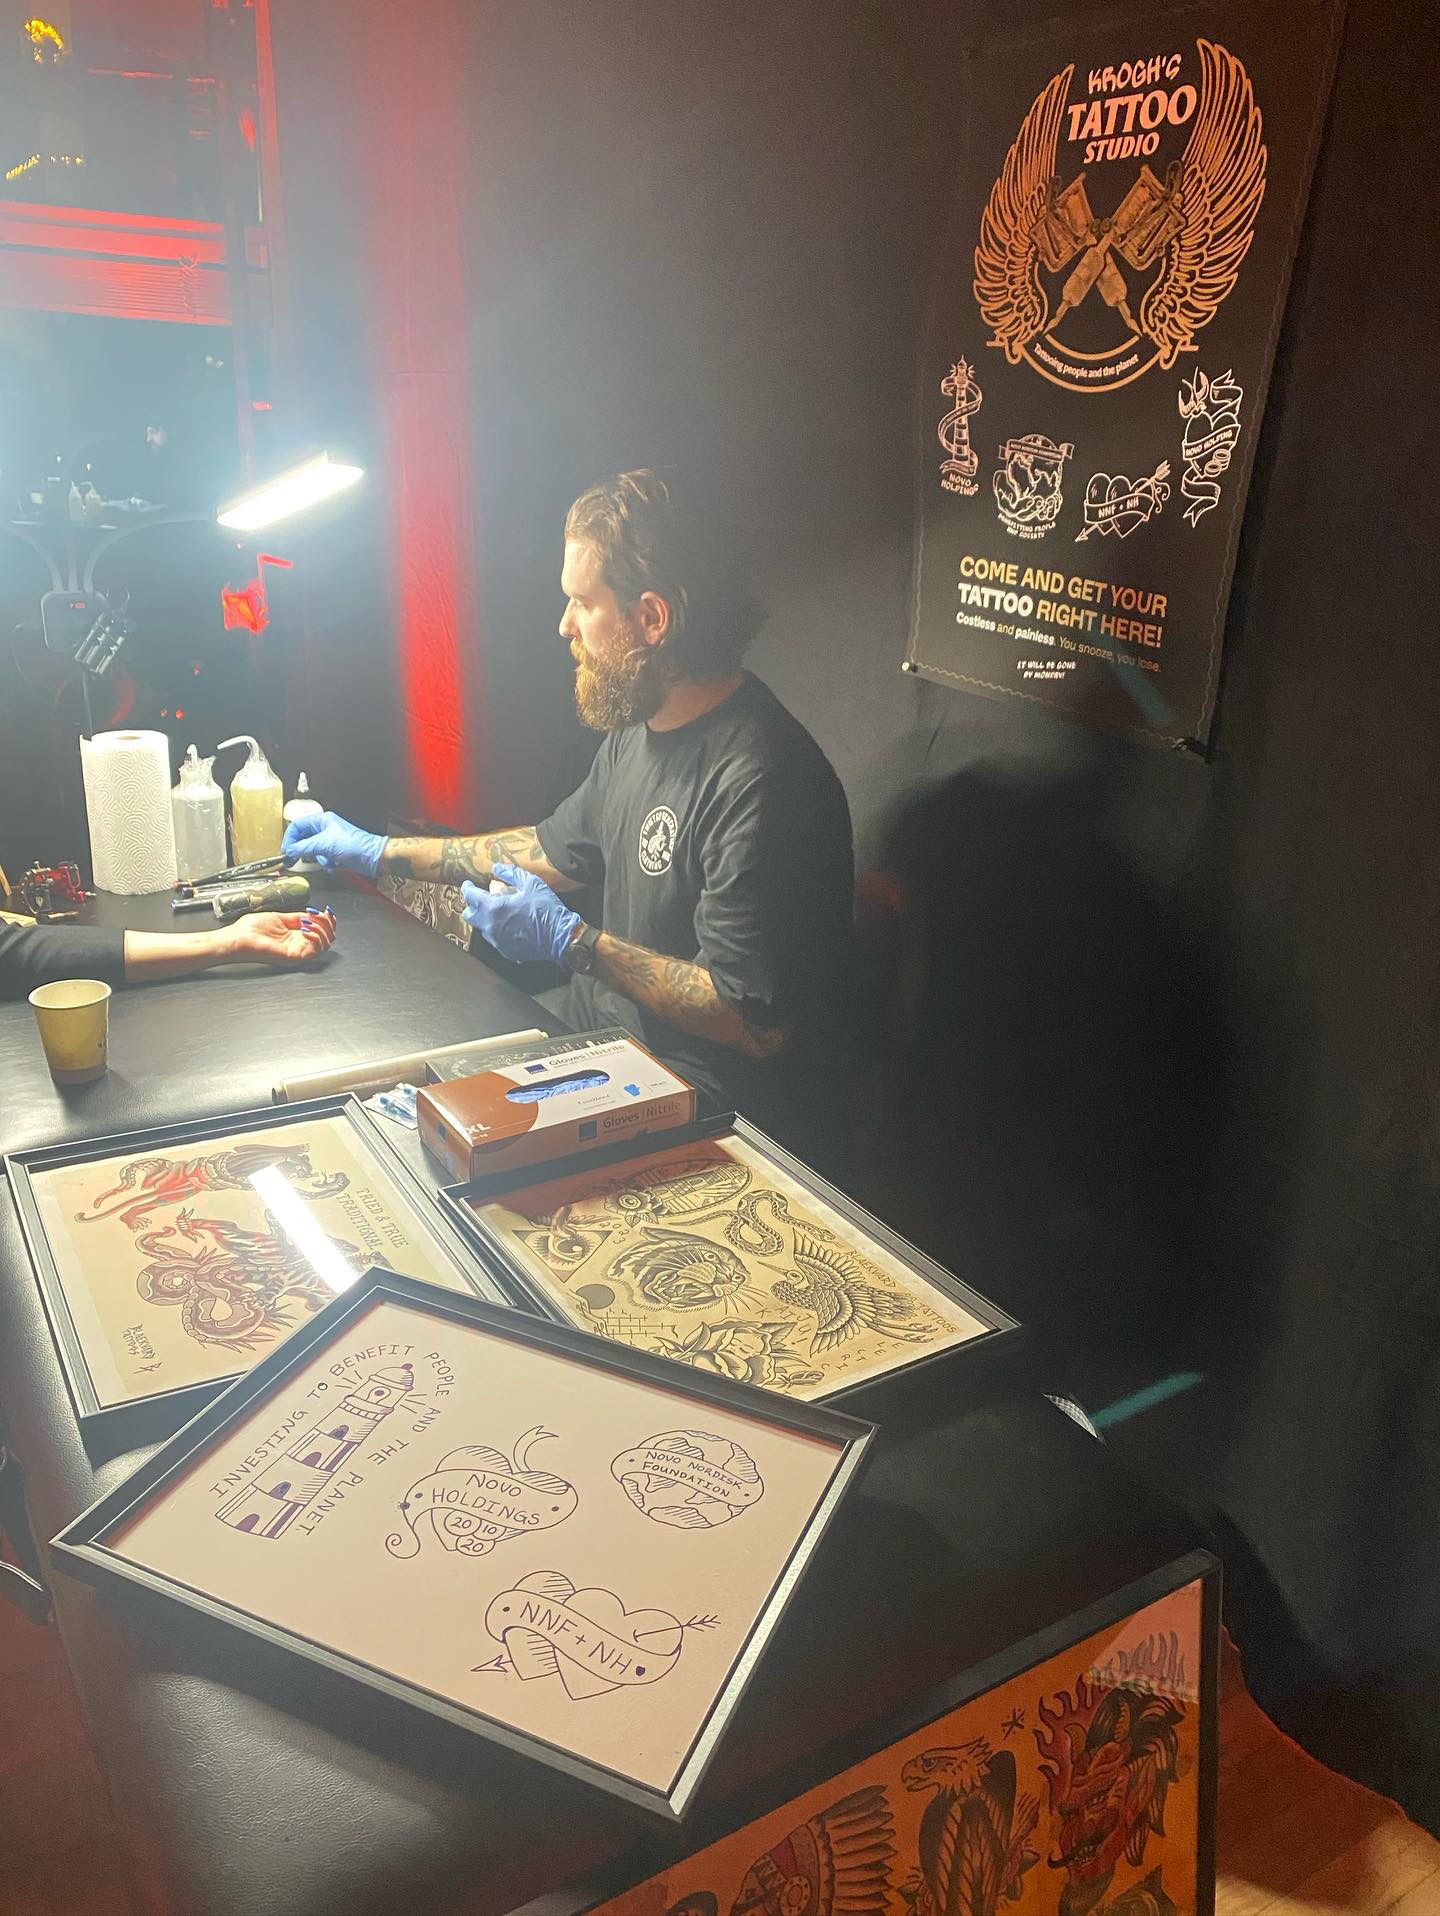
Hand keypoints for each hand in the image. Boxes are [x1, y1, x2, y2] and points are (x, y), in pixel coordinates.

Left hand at [220, 910, 336, 967]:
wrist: (236, 938)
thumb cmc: (249, 930)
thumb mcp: (278, 917)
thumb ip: (296, 917)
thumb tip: (313, 913)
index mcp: (294, 936)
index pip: (320, 930)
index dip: (327, 920)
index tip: (327, 910)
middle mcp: (298, 944)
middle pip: (326, 938)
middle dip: (328, 924)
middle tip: (322, 915)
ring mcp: (296, 951)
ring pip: (324, 945)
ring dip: (323, 930)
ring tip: (310, 922)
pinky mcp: (293, 957)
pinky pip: (314, 951)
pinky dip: (316, 938)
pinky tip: (306, 929)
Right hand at [281, 810, 386, 877]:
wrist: (373, 858)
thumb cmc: (355, 846)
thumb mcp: (324, 845)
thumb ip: (304, 847)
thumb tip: (289, 850)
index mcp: (322, 821)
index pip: (297, 826)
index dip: (289, 838)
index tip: (286, 850)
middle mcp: (325, 829)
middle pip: (304, 839)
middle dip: (304, 851)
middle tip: (295, 859)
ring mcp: (331, 841)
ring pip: (313, 851)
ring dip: (318, 859)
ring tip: (326, 861)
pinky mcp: (336, 853)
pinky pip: (323, 859)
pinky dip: (326, 864)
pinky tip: (334, 865)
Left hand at [461, 865, 579, 965]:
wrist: (560, 937)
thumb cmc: (546, 910)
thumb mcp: (531, 883)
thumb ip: (510, 873)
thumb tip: (497, 867)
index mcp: (493, 908)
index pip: (470, 896)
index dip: (467, 888)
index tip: (469, 885)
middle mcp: (490, 926)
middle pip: (469, 915)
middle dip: (472, 906)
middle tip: (483, 900)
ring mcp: (497, 941)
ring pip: (482, 928)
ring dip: (487, 919)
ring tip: (504, 912)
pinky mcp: (506, 951)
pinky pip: (495, 939)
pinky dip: (499, 931)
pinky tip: (513, 926)